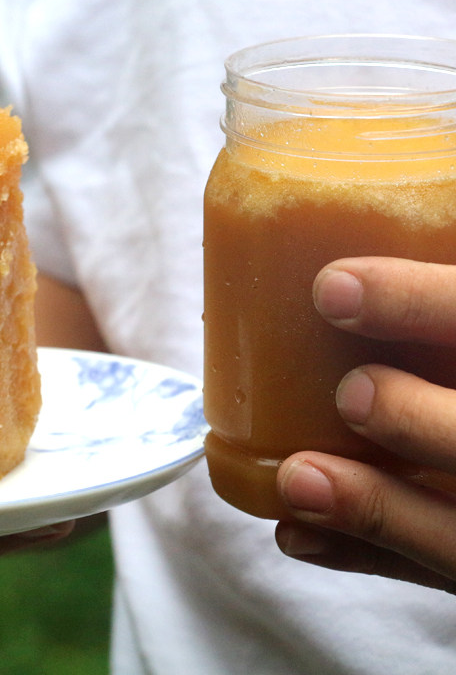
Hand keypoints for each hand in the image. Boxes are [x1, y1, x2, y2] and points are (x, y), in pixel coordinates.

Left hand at [275, 258, 455, 592]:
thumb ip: (440, 275)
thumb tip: (420, 164)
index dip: (422, 305)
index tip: (333, 286)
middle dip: (429, 425)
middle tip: (352, 391)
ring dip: (380, 515)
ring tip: (296, 479)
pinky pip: (441, 572)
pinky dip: (367, 552)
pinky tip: (298, 533)